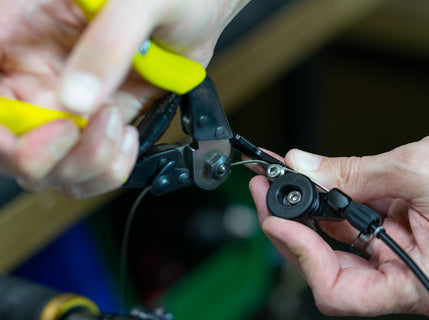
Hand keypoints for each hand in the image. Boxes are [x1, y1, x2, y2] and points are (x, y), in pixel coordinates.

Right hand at [0, 0, 248, 197]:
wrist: (199, 10)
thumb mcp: (138, 3)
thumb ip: (107, 45)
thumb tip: (78, 102)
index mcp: (21, 32)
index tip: (22, 136)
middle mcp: (37, 76)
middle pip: (9, 145)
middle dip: (38, 156)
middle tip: (73, 130)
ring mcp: (71, 106)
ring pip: (51, 168)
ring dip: (84, 164)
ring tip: (116, 123)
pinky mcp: (103, 124)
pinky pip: (92, 168)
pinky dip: (110, 168)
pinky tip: (128, 136)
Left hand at [249, 121, 428, 316]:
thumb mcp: (415, 169)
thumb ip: (351, 171)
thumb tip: (302, 169)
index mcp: (421, 281)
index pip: (341, 292)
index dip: (302, 258)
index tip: (277, 222)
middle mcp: (404, 276)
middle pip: (327, 270)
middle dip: (291, 231)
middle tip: (267, 195)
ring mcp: (394, 255)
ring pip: (332, 246)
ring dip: (301, 214)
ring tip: (278, 183)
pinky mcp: (389, 234)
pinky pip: (346, 226)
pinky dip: (323, 204)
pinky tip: (304, 184)